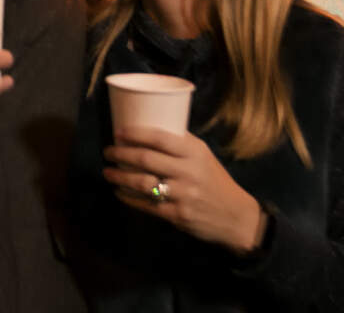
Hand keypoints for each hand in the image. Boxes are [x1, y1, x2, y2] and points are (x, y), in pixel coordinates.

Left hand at [102, 126, 266, 255]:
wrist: (236, 216)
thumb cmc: (214, 180)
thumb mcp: (203, 156)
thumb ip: (180, 144)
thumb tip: (149, 127)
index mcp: (194, 152)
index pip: (160, 138)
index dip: (135, 134)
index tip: (118, 132)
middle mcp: (188, 172)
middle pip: (146, 159)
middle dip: (121, 154)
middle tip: (107, 152)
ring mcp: (182, 195)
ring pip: (142, 183)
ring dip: (119, 177)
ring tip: (108, 172)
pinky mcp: (177, 215)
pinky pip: (146, 205)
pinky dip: (128, 198)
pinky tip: (119, 192)